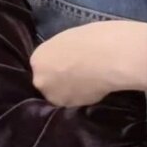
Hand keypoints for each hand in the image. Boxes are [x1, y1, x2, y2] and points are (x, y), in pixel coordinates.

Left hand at [30, 20, 146, 106]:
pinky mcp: (72, 107)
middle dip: (59, 80)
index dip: (55, 64)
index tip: (68, 62)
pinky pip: (75, 101)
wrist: (109, 58)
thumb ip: (60, 54)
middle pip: (47, 82)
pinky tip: (95, 86)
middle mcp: (41, 81)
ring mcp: (56, 97)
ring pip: (61, 95)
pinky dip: (83, 96)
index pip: (42, 65)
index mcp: (38, 59)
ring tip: (88, 81)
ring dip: (70, 91)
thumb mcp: (69, 40)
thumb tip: (64, 62)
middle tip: (77, 73)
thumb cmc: (91, 39)